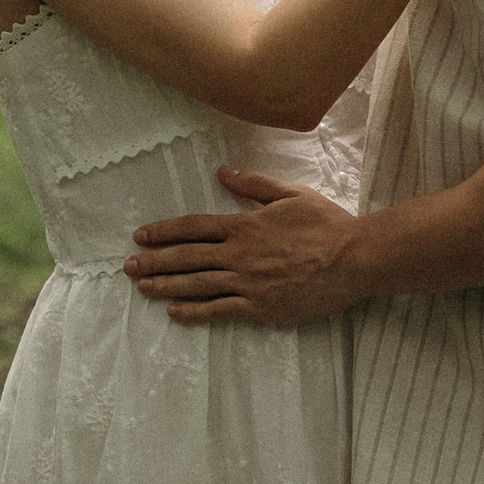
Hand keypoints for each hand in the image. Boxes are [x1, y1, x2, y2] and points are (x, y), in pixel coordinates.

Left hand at [124, 170, 360, 325]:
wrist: (354, 258)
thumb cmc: (326, 224)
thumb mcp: (290, 193)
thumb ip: (253, 184)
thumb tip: (222, 171)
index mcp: (244, 224)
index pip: (193, 227)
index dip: (164, 232)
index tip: (140, 236)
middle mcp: (239, 253)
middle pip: (186, 256)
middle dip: (154, 261)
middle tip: (128, 266)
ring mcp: (248, 281)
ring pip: (197, 283)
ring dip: (166, 285)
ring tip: (142, 288)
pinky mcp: (260, 307)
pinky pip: (219, 309)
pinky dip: (195, 311)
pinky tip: (175, 312)